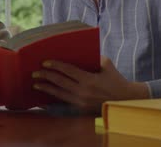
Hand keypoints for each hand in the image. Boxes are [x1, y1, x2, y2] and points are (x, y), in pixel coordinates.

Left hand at [32, 56, 149, 113]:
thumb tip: (77, 52)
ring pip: (59, 94)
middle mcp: (84, 92)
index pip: (68, 71)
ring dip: (46, 88)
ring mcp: (81, 102)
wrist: (125, 100)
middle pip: (60, 82)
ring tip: (35, 84)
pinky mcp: (81, 109)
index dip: (55, 66)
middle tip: (35, 72)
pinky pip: (64, 102)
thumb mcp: (106, 65)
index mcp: (90, 80)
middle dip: (46, 76)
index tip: (45, 62)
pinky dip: (53, 98)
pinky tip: (44, 97)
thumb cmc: (115, 79)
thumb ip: (92, 58)